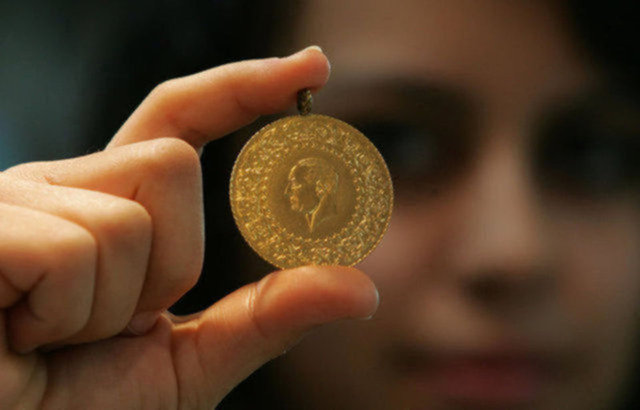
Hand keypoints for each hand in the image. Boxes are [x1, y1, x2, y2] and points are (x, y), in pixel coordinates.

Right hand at [0, 46, 378, 408]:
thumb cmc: (82, 409)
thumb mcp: (193, 363)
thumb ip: (268, 318)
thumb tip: (362, 289)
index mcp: (109, 205)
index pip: (180, 122)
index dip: (243, 89)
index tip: (311, 68)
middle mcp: (62, 185)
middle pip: (171, 164)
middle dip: (167, 263)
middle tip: (117, 323)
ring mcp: (16, 200)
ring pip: (130, 216)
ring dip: (112, 306)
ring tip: (58, 339)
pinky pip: (73, 250)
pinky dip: (65, 317)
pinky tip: (23, 338)